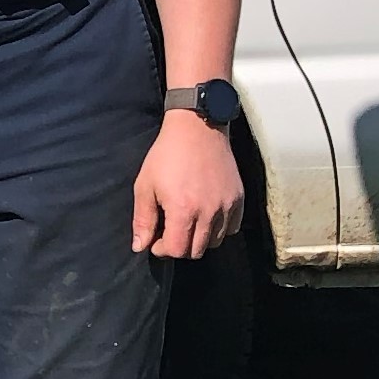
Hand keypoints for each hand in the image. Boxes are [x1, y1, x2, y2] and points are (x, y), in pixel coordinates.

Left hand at [133, 111, 244, 259]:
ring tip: (188, 223)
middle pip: (197, 250)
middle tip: (170, 233)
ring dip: (200, 239)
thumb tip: (139, 246)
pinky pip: (232, 228)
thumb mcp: (145, 185)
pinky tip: (206, 216)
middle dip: (180, 247)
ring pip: (216, 242)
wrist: (197, 128)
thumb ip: (143, 220)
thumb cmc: (166, 155)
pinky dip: (219, 229)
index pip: (178, 250)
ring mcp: (227, 205)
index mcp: (183, 209)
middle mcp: (209, 211)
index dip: (163, 250)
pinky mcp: (239, 198)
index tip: (156, 240)